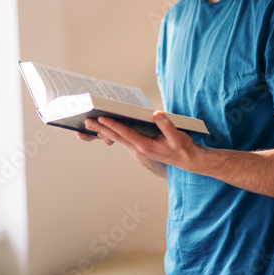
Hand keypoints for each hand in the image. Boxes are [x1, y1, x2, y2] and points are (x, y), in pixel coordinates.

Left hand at [82, 111, 199, 170]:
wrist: (187, 160)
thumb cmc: (182, 148)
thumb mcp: (178, 137)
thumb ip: (167, 125)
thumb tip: (156, 113)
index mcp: (145, 146)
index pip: (125, 133)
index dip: (113, 125)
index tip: (101, 117)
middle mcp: (138, 148)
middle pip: (116, 136)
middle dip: (100, 128)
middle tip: (86, 121)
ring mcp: (137, 148)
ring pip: (117, 138)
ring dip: (103, 131)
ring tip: (90, 124)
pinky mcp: (139, 146)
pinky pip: (122, 139)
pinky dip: (112, 133)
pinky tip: (105, 128)